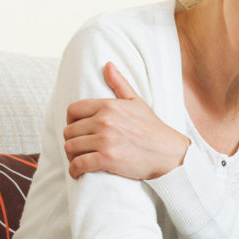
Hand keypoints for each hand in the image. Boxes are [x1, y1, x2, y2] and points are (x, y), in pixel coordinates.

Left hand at [64, 62, 191, 179]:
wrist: (169, 153)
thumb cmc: (153, 129)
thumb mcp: (137, 102)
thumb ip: (119, 83)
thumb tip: (107, 64)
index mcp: (108, 106)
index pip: (72, 110)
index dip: (70, 122)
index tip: (77, 130)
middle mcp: (104, 121)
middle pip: (69, 131)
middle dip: (71, 141)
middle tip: (78, 149)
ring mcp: (105, 140)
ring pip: (70, 147)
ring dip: (71, 157)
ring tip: (78, 160)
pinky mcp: (107, 159)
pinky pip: (79, 164)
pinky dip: (74, 171)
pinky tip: (78, 174)